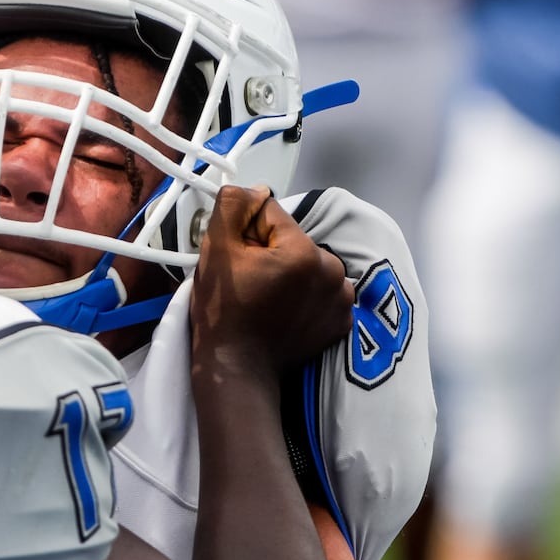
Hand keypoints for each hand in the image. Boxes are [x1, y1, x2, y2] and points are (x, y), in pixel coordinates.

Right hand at [191, 186, 352, 379]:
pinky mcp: (342, 323)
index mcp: (305, 251)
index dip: (247, 234)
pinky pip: (320, 294)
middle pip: (293, 242)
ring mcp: (342, 300)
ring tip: (265, 300)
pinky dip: (304, 299)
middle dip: (270, 254)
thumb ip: (235, 206)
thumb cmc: (224, 312)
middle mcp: (333, 272)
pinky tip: (283, 314)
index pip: (272, 217)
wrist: (237, 369)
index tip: (237, 261)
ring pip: (308, 267)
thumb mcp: (216, 250)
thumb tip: (255, 190)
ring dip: (289, 275)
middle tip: (248, 283)